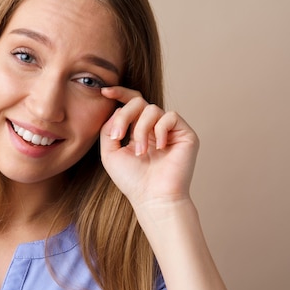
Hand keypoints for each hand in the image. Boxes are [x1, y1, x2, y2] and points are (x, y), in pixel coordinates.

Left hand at [99, 86, 199, 214]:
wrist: (152, 197)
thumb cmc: (132, 180)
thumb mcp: (110, 152)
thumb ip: (108, 128)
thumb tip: (117, 108)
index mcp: (137, 130)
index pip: (130, 104)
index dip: (119, 93)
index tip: (104, 91)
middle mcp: (154, 127)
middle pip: (138, 101)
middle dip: (125, 116)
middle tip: (118, 136)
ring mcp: (170, 130)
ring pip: (152, 109)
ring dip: (140, 129)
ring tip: (140, 152)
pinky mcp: (185, 134)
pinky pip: (170, 116)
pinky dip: (160, 130)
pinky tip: (158, 147)